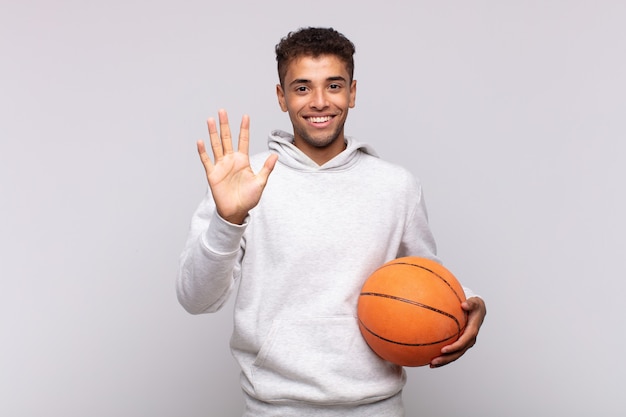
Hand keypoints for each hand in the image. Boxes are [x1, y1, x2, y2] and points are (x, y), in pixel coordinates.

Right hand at [197, 109, 277, 223]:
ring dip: (213, 133)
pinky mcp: (212, 174)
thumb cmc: (249, 198)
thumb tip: (276, 155)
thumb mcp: (260, 182)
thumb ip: (267, 168)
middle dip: (225, 125)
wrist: (236, 211)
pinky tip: (200, 141)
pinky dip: (203, 151)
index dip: (244, 128)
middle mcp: (231, 160)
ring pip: (216, 145)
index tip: (245, 116)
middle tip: (222, 110)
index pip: (243, 140)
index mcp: (242, 160)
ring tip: (210, 120)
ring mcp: (221, 166)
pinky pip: (206, 160)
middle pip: (227, 138)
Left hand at [429, 296, 486, 367]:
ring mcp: (465, 343)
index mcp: (472, 331)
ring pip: (454, 355)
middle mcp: (469, 340)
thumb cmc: (474, 305)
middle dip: (446, 359)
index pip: (463, 342)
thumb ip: (470, 303)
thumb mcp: (475, 302)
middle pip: (457, 353)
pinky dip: (443, 356)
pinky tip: (431, 358)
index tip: (443, 350)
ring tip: (431, 364)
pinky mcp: (460, 344)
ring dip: (444, 361)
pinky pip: (451, 352)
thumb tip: (464, 305)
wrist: (478, 310)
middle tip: (433, 361)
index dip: (454, 347)